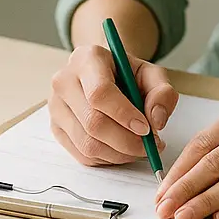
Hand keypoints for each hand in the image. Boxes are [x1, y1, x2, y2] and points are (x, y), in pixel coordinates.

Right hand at [48, 42, 178, 164]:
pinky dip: (108, 159)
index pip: (100, 93)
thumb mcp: (151, 74)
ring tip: (140, 148)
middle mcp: (65, 81)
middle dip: (127, 141)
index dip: (124, 115)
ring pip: (87, 144)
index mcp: (87, 59)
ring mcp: (56, 106)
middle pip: (93, 122)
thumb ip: (162, 93)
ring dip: (120, 154)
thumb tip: (156, 121)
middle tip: (150, 145)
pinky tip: (122, 150)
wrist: (103, 75)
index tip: (146, 128)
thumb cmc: (126, 74)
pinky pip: (82, 155)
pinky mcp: (57, 128)